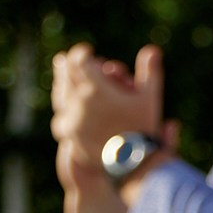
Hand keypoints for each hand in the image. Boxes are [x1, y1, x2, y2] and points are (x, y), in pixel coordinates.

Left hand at [51, 43, 165, 162]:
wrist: (131, 162)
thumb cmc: (143, 128)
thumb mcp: (150, 97)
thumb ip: (150, 71)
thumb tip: (152, 50)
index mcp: (95, 89)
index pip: (80, 61)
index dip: (82, 53)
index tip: (85, 50)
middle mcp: (78, 102)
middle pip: (66, 76)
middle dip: (68, 65)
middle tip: (66, 60)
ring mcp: (72, 120)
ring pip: (60, 97)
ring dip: (62, 84)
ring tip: (63, 81)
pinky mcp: (70, 136)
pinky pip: (61, 118)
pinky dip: (63, 108)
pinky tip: (65, 108)